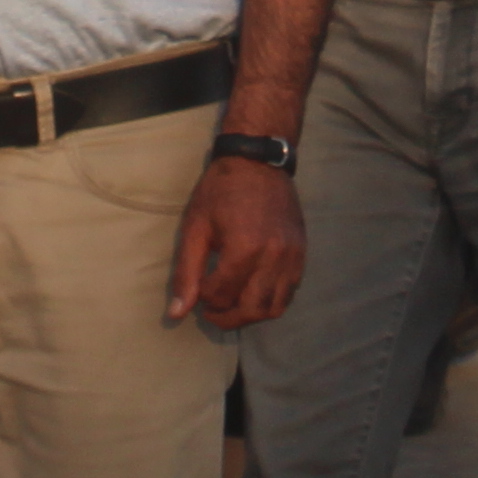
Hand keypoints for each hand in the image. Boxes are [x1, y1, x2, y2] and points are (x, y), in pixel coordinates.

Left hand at [170, 149, 304, 328]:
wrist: (258, 160)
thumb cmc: (221, 190)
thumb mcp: (195, 227)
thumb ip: (187, 273)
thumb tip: (176, 313)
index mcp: (245, 249)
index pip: (223, 296)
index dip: (205, 300)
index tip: (197, 290)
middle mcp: (274, 256)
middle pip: (251, 309)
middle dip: (227, 318)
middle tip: (211, 311)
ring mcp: (292, 256)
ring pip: (274, 307)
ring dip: (250, 314)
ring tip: (232, 304)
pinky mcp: (301, 252)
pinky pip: (289, 291)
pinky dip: (270, 300)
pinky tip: (252, 290)